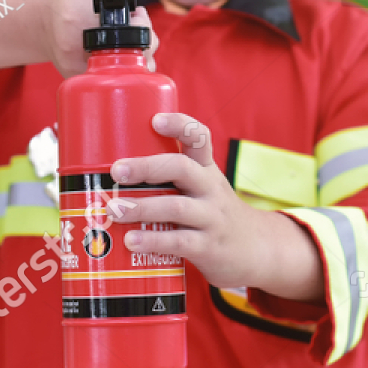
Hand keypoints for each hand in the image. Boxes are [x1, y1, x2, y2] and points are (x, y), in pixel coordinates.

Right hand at [39, 0, 159, 76]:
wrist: (44, 20)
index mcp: (75, 17)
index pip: (122, 30)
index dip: (141, 24)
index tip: (139, 14)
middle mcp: (73, 46)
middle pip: (129, 56)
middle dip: (144, 41)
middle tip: (138, 25)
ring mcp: (76, 67)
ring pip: (125, 75)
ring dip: (139, 60)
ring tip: (134, 42)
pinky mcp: (79, 80)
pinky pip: (113, 84)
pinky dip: (127, 74)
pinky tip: (129, 58)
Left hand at [109, 113, 323, 303]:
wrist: (257, 248)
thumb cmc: (214, 213)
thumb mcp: (202, 187)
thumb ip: (169, 179)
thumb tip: (110, 174)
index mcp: (206, 169)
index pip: (199, 137)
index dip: (180, 124)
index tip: (155, 120)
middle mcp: (210, 188)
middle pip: (182, 168)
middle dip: (147, 167)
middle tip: (117, 171)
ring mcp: (211, 217)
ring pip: (176, 207)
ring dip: (142, 207)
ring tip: (114, 210)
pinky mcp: (209, 247)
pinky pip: (180, 242)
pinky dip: (153, 241)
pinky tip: (131, 240)